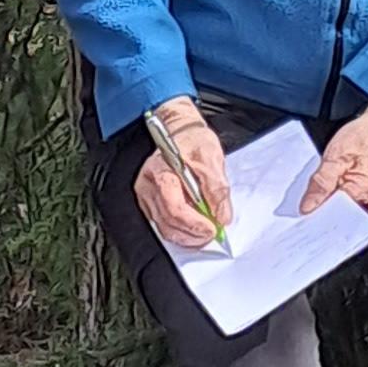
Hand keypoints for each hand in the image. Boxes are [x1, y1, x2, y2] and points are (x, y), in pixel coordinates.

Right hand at [135, 97, 233, 251]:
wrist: (180, 130)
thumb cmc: (193, 140)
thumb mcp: (212, 158)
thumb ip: (217, 189)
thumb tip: (221, 217)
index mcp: (161, 173)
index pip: (174, 208)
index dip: (194, 224)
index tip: (212, 229)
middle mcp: (148, 186)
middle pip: (168, 223)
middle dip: (192, 234)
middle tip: (212, 234)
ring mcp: (146, 195)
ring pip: (164, 228)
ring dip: (186, 236)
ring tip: (204, 233)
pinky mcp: (149, 201)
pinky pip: (162, 224)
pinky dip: (179, 231)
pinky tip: (193, 229)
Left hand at [302, 102, 367, 214]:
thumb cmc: (363, 139)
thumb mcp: (337, 156)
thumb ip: (322, 183)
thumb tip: (307, 208)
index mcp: (361, 195)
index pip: (333, 219)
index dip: (313, 219)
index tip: (297, 218)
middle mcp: (364, 203)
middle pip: (333, 218)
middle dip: (314, 214)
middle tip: (296, 211)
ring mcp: (361, 200)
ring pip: (334, 211)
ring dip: (319, 206)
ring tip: (304, 200)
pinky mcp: (356, 195)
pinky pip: (337, 202)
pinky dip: (324, 198)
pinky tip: (313, 194)